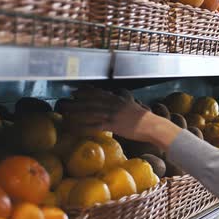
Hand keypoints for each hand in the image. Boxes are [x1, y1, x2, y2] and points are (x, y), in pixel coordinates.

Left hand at [60, 87, 180, 149]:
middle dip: (77, 100)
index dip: (86, 91)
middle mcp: (114, 105)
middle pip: (91, 101)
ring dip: (76, 112)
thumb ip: (124, 103)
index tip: (76, 90)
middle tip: (65, 100)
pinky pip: (95, 126)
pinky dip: (84, 127)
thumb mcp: (133, 107)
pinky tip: (75, 128)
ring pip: (90, 112)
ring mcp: (113, 114)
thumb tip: (119, 102)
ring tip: (65, 112)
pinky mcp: (113, 125)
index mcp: (118, 100)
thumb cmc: (145, 119)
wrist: (153, 126)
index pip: (99, 93)